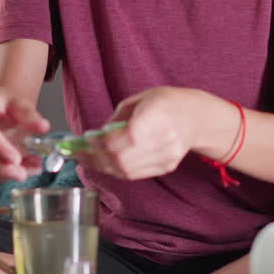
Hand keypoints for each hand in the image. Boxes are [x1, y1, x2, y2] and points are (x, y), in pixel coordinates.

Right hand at [0, 89, 50, 181]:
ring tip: (29, 170)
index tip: (16, 159)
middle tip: (23, 173)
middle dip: (1, 166)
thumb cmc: (9, 105)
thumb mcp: (23, 105)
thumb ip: (32, 116)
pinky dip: (2, 174)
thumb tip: (43, 127)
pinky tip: (20, 170)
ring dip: (4, 172)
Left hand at [75, 87, 201, 179]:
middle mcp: (165, 137)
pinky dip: (116, 171)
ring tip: (87, 160)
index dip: (101, 143)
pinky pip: (135, 174)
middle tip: (78, 154)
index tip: (85, 141)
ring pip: (127, 171)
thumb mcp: (139, 99)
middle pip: (123, 158)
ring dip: (102, 167)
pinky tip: (104, 164)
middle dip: (95, 159)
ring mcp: (167, 155)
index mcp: (158, 114)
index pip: (126, 137)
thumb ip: (117, 118)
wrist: (195, 117)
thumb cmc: (165, 103)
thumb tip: (95, 137)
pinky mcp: (167, 167)